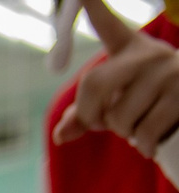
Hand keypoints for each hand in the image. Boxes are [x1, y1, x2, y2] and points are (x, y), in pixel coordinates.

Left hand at [57, 1, 178, 153]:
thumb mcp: (116, 102)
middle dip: (91, 114)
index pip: (108, 26)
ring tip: (140, 124)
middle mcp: (148, 55)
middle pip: (95, 84)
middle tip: (102, 123)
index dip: (94, 8)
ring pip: (118, 117)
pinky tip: (152, 138)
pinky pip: (143, 132)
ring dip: (123, 134)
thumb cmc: (147, 103)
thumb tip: (59, 136)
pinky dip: (142, 145)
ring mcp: (167, 72)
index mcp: (129, 50)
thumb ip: (85, 114)